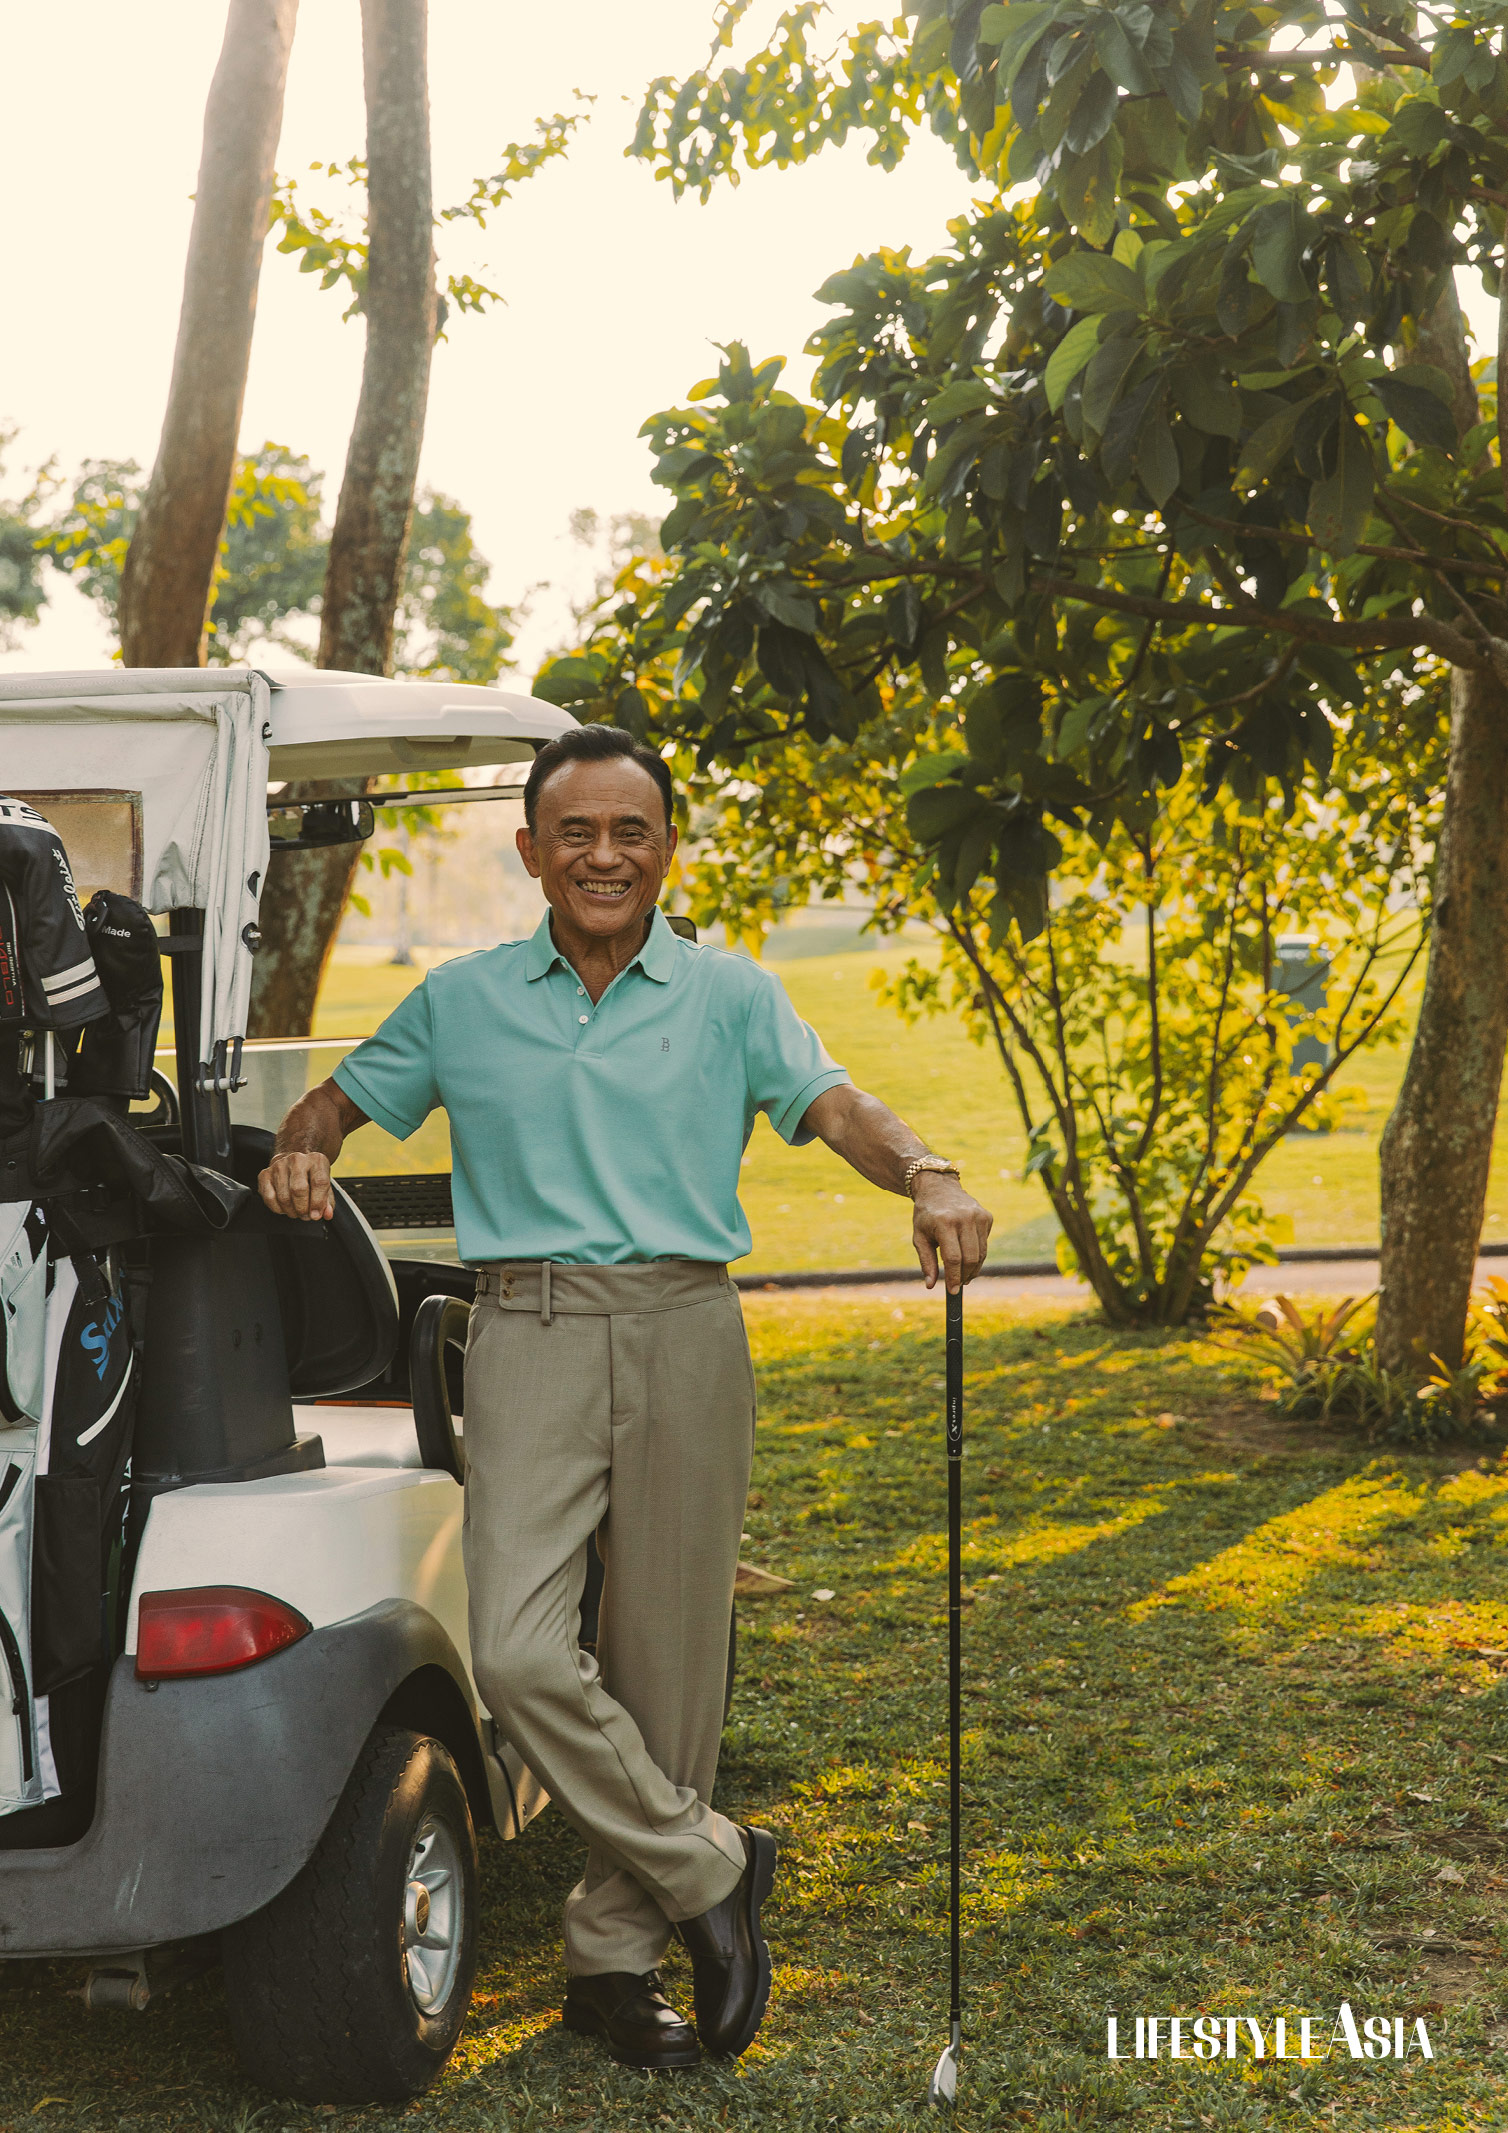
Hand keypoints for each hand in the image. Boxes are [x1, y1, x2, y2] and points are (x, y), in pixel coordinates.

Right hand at [258, 1150, 335, 1221]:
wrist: (295, 1162)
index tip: (316, 1215)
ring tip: (297, 1212)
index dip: (318, 1203)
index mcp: (316, 1160)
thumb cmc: (311, 1176)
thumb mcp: (325, 1185)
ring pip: (284, 1197)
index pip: (319, 1182)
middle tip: (306, 1215)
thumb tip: (327, 1214)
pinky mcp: (265, 1174)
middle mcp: (297, 1159)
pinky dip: (278, 1209)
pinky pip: (269, 1198)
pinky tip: (285, 1208)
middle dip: (303, 1209)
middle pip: (298, 1190)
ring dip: (291, 1211)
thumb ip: (328, 1202)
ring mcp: (279, 1166)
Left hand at [911, 1174, 991, 1291]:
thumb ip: (926, 1261)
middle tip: (958, 1285)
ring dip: (973, 1269)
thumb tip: (930, 1285)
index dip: (953, 1277)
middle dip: (965, 1276)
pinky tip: (966, 1253)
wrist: (939, 1188)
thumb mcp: (919, 1237)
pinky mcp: (987, 1217)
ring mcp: (979, 1216)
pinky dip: (977, 1254)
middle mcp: (965, 1218)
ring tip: (963, 1276)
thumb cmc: (926, 1215)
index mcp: (945, 1222)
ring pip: (981, 1253)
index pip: (953, 1258)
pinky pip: (984, 1244)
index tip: (952, 1291)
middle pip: (970, 1258)